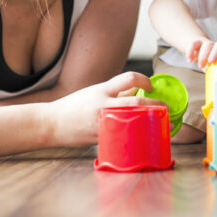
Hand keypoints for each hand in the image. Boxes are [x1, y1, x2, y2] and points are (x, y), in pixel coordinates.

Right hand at [47, 71, 162, 145]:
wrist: (51, 123)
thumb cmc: (74, 106)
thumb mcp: (94, 92)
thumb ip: (113, 92)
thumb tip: (135, 91)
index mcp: (102, 90)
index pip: (129, 78)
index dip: (144, 80)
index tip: (151, 86)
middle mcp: (104, 104)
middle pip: (136, 103)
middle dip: (155, 105)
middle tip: (164, 107)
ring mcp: (103, 122)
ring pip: (133, 121)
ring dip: (150, 122)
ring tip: (160, 123)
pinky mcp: (100, 137)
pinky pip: (122, 136)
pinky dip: (135, 135)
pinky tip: (144, 137)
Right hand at [185, 38, 216, 67]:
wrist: (197, 51)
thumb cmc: (209, 65)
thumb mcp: (216, 70)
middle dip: (215, 53)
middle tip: (210, 62)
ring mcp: (207, 44)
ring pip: (207, 44)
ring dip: (203, 55)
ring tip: (200, 66)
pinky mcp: (197, 43)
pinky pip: (193, 43)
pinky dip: (191, 51)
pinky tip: (190, 60)